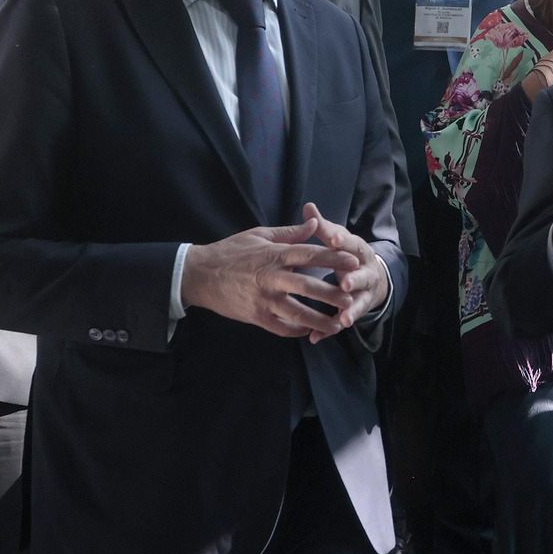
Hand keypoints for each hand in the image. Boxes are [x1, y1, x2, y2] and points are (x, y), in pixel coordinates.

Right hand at [179, 218, 361, 340]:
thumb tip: (314, 223)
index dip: (333, 258)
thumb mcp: (259, 235)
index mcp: (274, 255)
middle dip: (333, 294)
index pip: (310, 255)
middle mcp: (272, 278)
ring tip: (338, 323)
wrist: (199, 275)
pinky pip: (281, 328)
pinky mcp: (256, 317)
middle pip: (309, 287)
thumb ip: (289, 233)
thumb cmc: (230, 252)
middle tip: (352, 298)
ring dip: (320, 320)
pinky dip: (297, 330)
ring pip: (298, 313)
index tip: (353, 261)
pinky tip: (309, 330)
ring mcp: (264, 300)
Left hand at [301, 202, 387, 342]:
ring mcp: (363, 294)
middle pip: (362, 276)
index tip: (332, 239)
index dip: (343, 242)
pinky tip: (316, 338)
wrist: (375, 279)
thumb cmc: (348, 255)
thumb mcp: (339, 239)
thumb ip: (323, 227)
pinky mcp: (354, 311)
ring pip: (359, 303)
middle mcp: (366, 273)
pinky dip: (329, 331)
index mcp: (360, 251)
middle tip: (345, 283)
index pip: (352, 244)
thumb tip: (308, 206)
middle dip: (354, 280)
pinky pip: (342, 321)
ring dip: (351, 311)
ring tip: (343, 319)